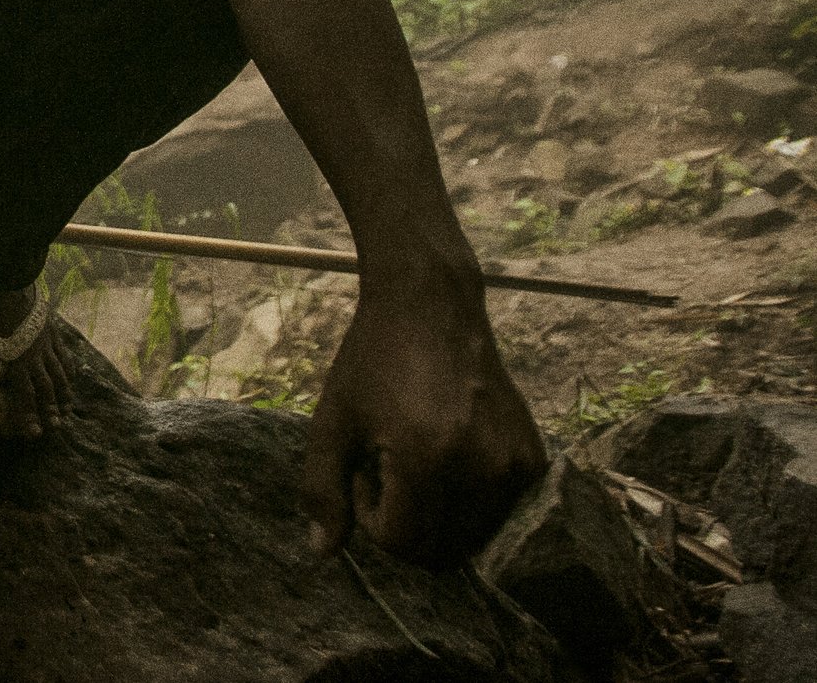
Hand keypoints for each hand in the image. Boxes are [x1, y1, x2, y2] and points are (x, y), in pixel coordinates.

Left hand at [300, 277, 545, 567]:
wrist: (431, 305)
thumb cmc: (372, 360)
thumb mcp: (332, 420)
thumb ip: (322, 488)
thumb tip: (323, 553)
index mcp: (427, 458)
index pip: (403, 542)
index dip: (371, 517)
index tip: (363, 469)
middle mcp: (480, 467)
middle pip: (441, 550)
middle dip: (405, 522)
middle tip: (387, 464)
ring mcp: (514, 464)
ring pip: (472, 538)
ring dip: (437, 515)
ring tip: (416, 458)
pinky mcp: (534, 458)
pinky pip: (500, 513)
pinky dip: (469, 502)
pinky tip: (448, 454)